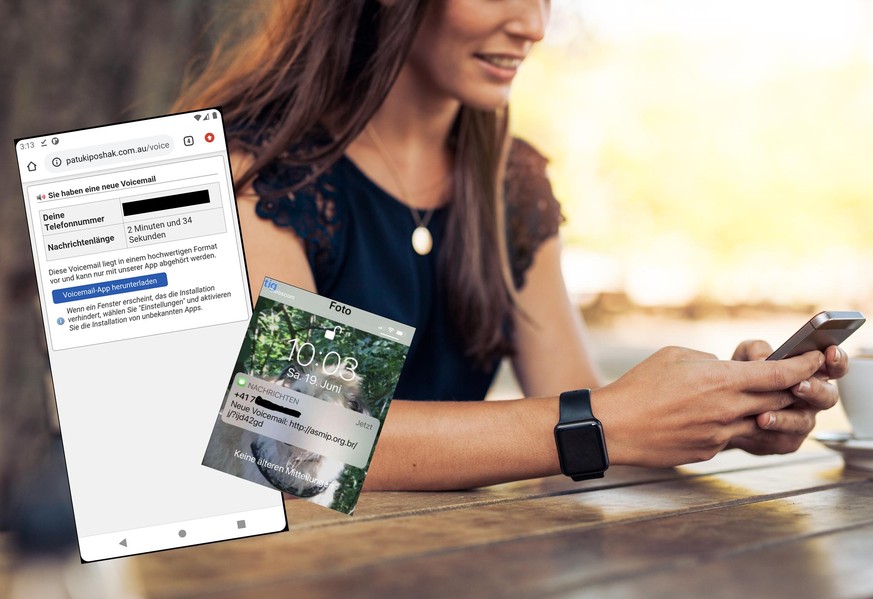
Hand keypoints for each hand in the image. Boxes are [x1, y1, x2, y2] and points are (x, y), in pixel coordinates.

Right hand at [591, 346, 824, 467]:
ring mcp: (720, 435)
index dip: (805, 366)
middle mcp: (727, 409)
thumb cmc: (639, 387)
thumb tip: (724, 369)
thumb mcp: (675, 356)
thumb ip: (709, 361)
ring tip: (752, 400)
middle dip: (792, 388)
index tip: (815, 359)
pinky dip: (732, 425)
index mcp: (721, 380)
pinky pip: (732, 437)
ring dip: (764, 410)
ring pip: (760, 422)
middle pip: (779, 400)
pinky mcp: (708, 452)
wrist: (614, 426)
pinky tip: (712, 418)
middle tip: (795, 379)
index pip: (780, 375)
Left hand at [727, 340, 846, 454]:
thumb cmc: (741, 376)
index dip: (837, 361)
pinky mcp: (785, 441)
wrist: (721, 408)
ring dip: (787, 417)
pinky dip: (770, 431)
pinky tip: (758, 423)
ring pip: (804, 421)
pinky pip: (784, 439)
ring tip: (766, 414)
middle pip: (827, 396)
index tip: (830, 353)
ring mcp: (800, 421)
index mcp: (810, 374)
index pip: (833, 367)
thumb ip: (758, 350)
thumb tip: (765, 358)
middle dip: (815, 390)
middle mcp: (811, 399)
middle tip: (798, 385)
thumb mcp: (745, 355)